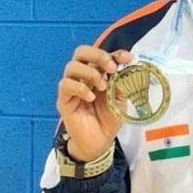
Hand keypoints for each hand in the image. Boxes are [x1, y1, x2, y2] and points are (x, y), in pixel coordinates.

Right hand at [57, 45, 132, 160]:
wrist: (100, 140)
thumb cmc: (110, 117)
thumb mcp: (121, 97)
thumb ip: (122, 81)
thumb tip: (128, 66)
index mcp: (99, 72)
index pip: (103, 54)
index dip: (115, 53)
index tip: (128, 58)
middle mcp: (83, 75)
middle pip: (81, 52)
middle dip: (97, 55)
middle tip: (111, 67)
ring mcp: (72, 86)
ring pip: (71, 66)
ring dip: (90, 73)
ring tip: (102, 86)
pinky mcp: (64, 100)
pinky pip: (65, 85)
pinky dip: (79, 88)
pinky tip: (90, 97)